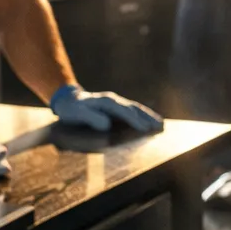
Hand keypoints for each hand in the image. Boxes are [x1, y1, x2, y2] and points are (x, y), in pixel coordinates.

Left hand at [49, 84, 164, 132]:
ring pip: (136, 108)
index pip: (123, 112)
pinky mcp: (117, 106)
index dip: (134, 121)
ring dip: (148, 116)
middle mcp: (113, 100)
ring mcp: (117, 102)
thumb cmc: (72, 111)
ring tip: (161, 124)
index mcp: (105, 102)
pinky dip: (143, 115)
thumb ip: (91, 118)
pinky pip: (133, 110)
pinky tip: (151, 121)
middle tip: (160, 127)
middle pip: (133, 108)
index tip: (145, 129)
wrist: (68, 100)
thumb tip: (107, 125)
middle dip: (147, 118)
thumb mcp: (78, 114)